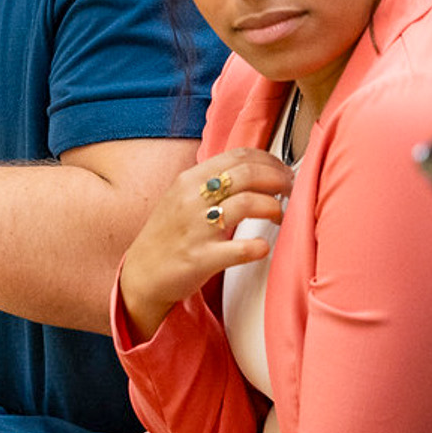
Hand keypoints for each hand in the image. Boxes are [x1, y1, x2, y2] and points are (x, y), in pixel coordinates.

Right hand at [117, 148, 293, 341]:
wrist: (141, 276)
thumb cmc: (168, 236)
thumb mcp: (182, 197)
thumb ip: (212, 183)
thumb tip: (254, 171)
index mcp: (189, 180)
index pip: (238, 156)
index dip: (269, 161)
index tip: (282, 171)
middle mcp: (192, 199)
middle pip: (247, 174)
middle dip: (278, 179)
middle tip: (290, 190)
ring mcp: (196, 229)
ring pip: (247, 204)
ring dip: (273, 208)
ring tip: (279, 216)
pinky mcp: (201, 259)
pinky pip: (240, 249)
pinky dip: (258, 246)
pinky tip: (263, 247)